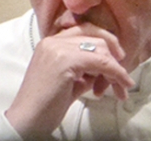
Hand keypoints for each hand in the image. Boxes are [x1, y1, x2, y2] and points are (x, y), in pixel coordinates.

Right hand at [5, 23, 135, 137]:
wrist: (28, 121)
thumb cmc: (46, 106)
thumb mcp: (69, 81)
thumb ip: (85, 70)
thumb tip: (106, 69)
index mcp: (51, 43)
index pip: (84, 30)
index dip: (105, 42)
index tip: (117, 60)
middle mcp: (53, 41)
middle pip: (95, 35)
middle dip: (114, 54)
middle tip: (122, 74)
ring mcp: (58, 48)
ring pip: (100, 48)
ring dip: (116, 68)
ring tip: (120, 87)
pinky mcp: (65, 60)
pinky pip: (101, 62)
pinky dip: (116, 73)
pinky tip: (121, 85)